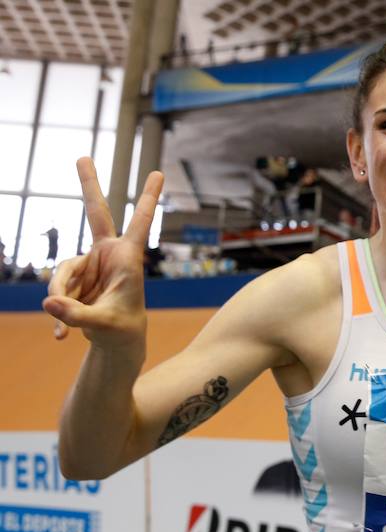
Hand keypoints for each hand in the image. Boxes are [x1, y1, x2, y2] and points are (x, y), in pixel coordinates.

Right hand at [42, 157, 163, 347]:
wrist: (116, 343)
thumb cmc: (121, 331)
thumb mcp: (103, 326)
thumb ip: (77, 315)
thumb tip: (49, 301)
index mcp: (128, 259)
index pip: (139, 223)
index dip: (148, 198)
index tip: (159, 173)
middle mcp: (109, 255)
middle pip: (96, 213)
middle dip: (88, 185)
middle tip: (82, 156)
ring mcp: (90, 263)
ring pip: (63, 271)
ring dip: (63, 298)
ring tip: (70, 327)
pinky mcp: (76, 276)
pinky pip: (57, 288)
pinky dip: (58, 313)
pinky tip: (62, 338)